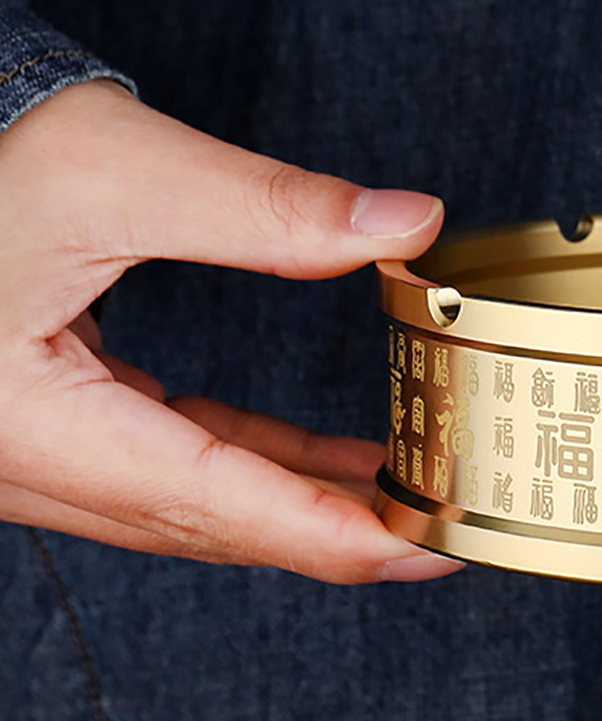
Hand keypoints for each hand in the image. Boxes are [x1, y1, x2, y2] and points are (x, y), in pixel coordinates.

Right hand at [0, 80, 462, 582]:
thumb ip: (271, 209)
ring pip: (188, 504)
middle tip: (441, 535)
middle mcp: (15, 460)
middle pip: (202, 520)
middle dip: (329, 531)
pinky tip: (322, 463)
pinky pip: (166, 467)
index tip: (420, 551)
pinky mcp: (47, 424)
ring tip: (402, 497)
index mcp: (26, 419)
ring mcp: (26, 452)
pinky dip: (249, 466)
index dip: (324, 532)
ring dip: (295, 503)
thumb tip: (407, 223)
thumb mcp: (126, 169)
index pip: (205, 498)